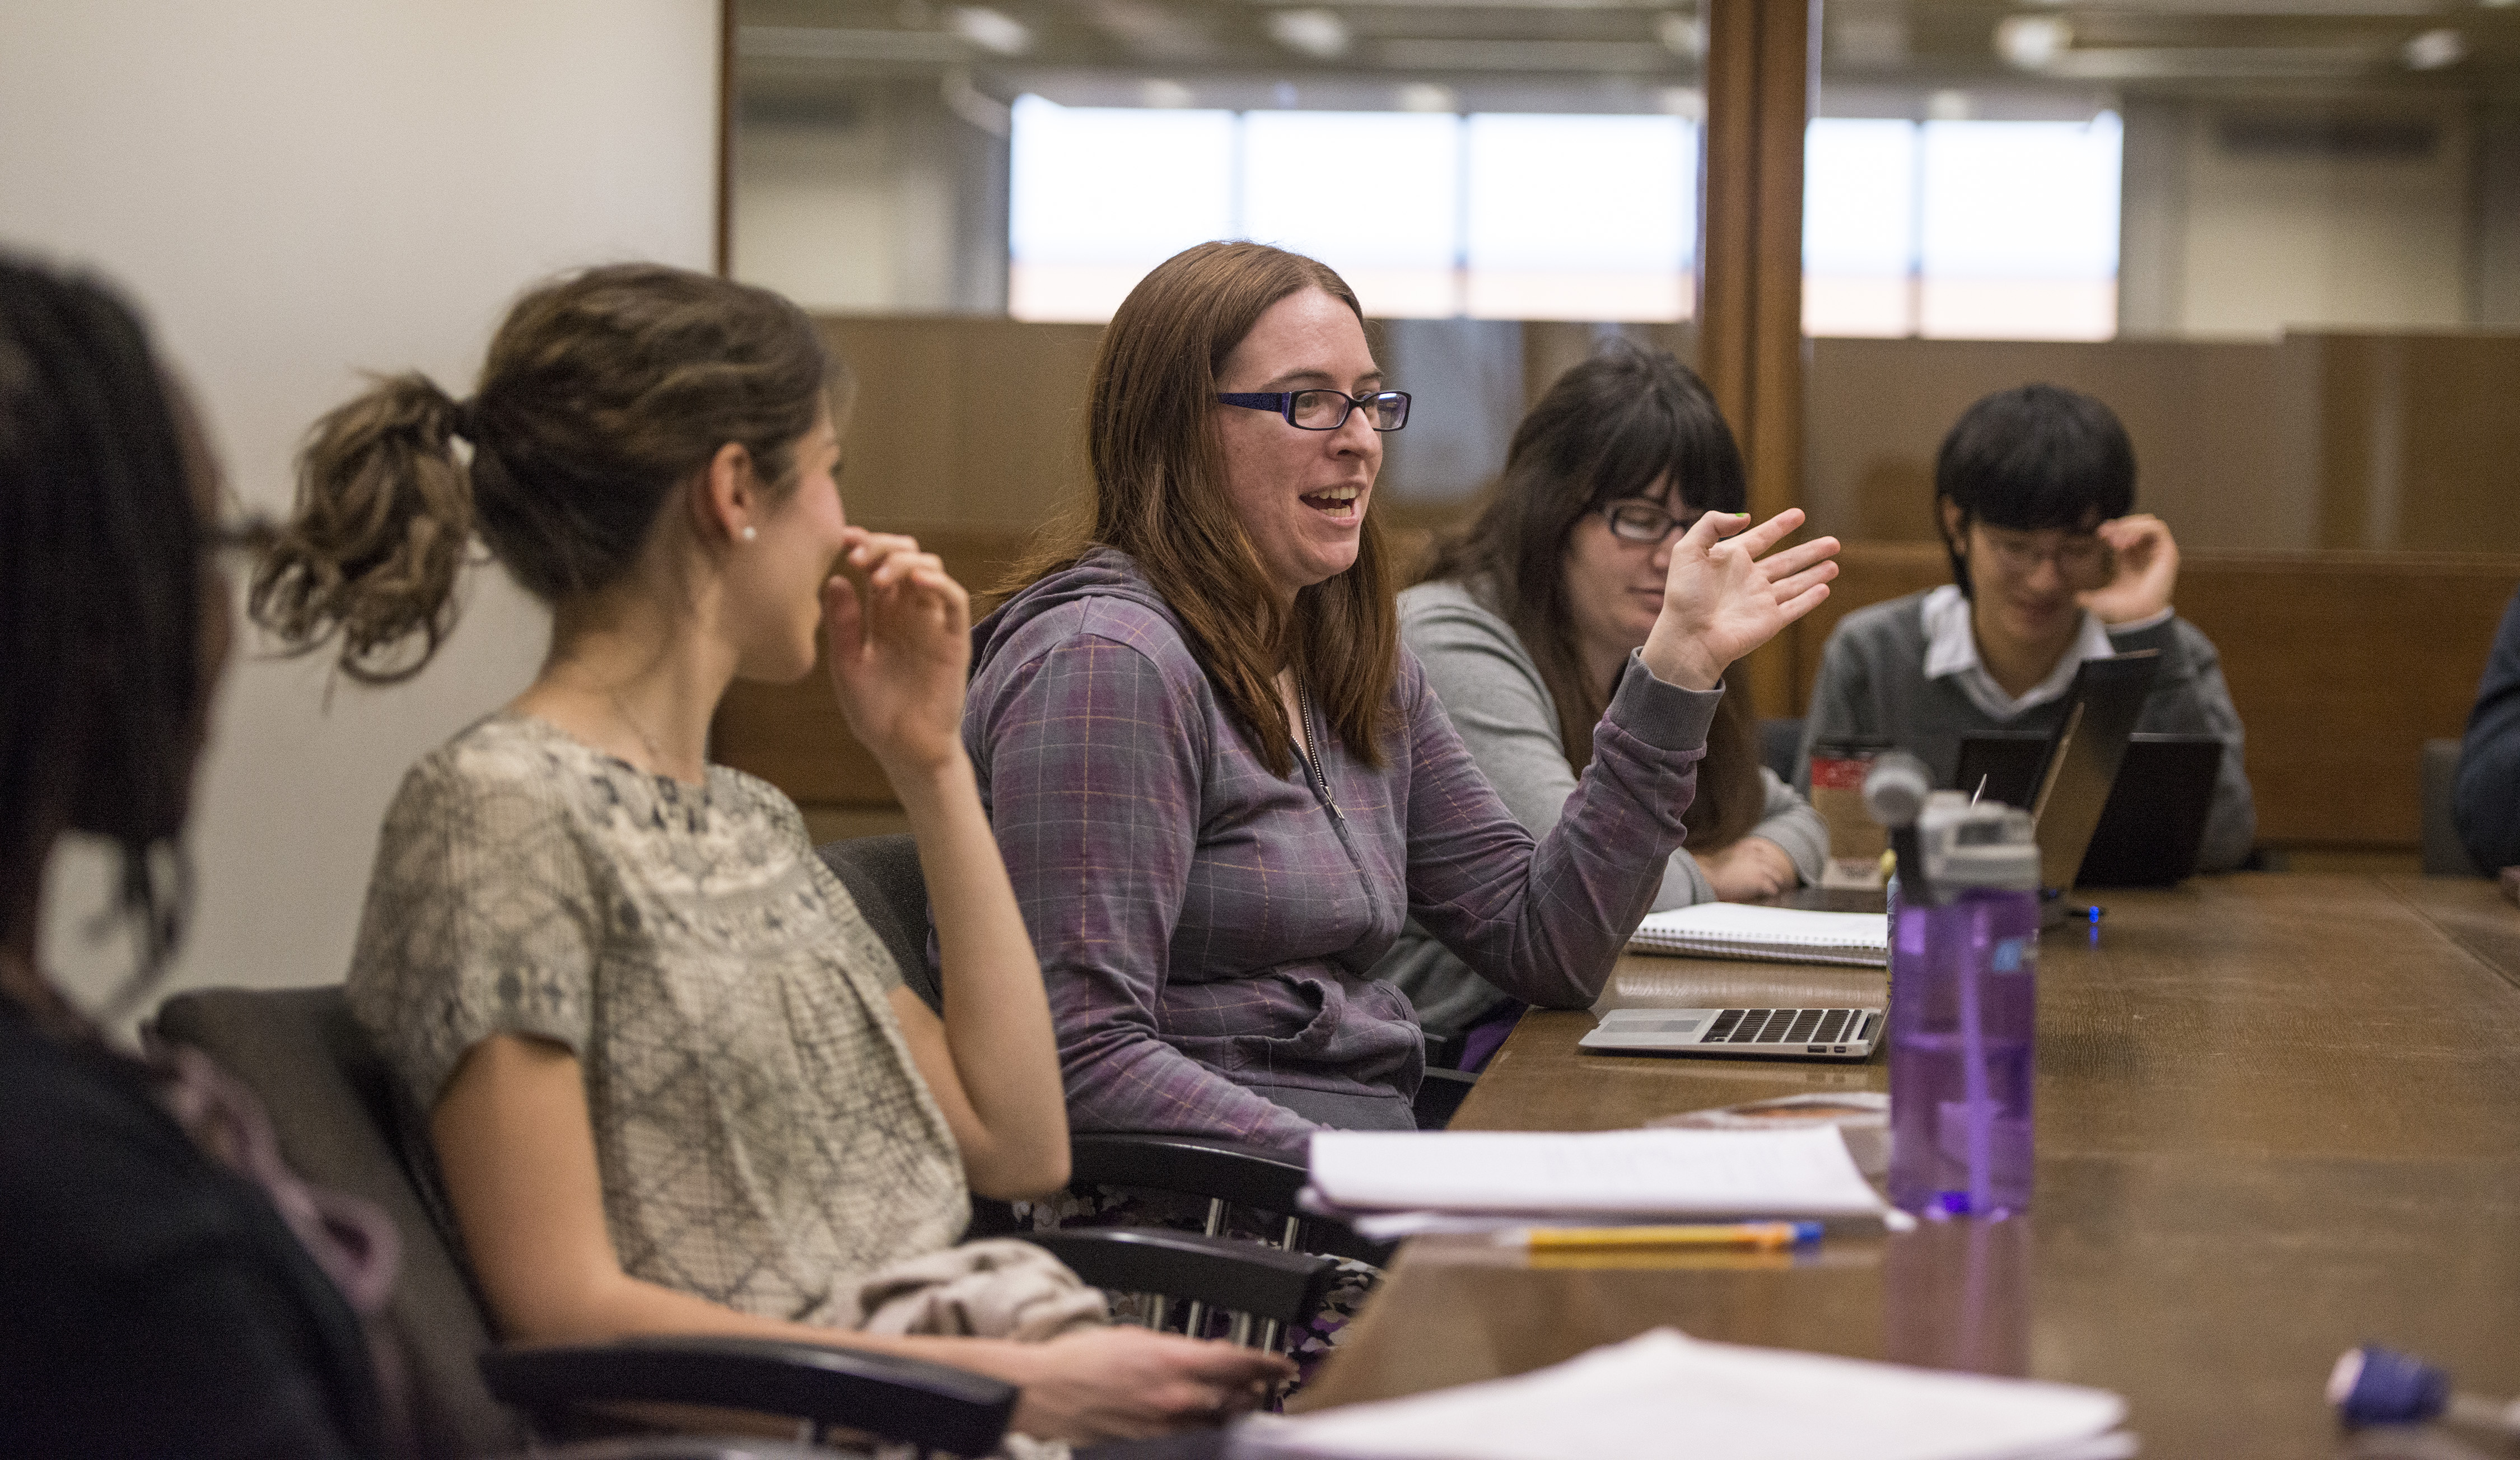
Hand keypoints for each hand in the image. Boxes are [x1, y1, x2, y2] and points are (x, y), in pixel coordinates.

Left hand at [823, 528, 971, 778]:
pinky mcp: (954, 639)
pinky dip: (939, 583)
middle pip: (905, 556)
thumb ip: (844, 625)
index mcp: (881, 614)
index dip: (864, 545)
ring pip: (930, 569)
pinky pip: (954, 600)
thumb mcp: (848, 666)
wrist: (904, 750)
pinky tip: (917, 581)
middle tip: (857, 556)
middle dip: (882, 546)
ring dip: (905, 561)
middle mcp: (908, 612)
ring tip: (880, 575)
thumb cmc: (875, 712)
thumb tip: (835, 580)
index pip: (877, 565)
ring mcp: (933, 623)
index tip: (842, 540)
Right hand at [999, 1327, 1294, 1442]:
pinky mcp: (1151, 1443)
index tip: (1284, 1365)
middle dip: (1254, 1391)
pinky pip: (1193, 1439)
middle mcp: (1175, 1397)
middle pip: (1237, 1398)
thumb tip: (1212, 1355)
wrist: (1045, 1391)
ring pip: (1219, 1423)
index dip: (1269, 1365)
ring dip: (1234, 1413)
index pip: (1239, 1363)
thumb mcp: (1136, 1337)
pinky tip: (1206, 1422)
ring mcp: (1164, 1425)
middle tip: (1263, 1384)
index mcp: (1173, 1360)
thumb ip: (1179, 1348)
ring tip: (1241, 1403)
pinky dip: (1206, 1430)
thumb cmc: (1082, 1360)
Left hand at [1641, 508, 1839, 691]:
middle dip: (1810, 551)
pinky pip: (1795, 607)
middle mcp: (1748, 579)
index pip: (1761, 537)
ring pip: (1795, 583)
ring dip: (1815, 574)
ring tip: (1835, 564)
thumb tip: (1745, 517)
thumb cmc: (1684, 596)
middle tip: (1834, 542)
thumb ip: (1711, 525)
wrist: (1689, 637)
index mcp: (1729, 560)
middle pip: (1786, 561)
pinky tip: (1825, 589)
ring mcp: (1760, 601)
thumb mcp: (1688, 550)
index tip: (1799, 514)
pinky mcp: (1770, 622)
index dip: (1780, 526)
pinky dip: (1810, 599)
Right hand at [1697, 836, 1797, 901]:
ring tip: (1777, 886)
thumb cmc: (1712, 869)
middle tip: (1776, 877)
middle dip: (1773, 870)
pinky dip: (1772, 891)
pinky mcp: (1759, 881)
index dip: (1765, 858)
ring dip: (1776, 881)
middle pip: (1771, 863)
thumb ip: (1733, 853)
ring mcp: (1758, 869)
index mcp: (1746, 849)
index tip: (1767, 863)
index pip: (1762, 850)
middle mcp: (1755, 857)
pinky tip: (1770, 894)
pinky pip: (1771, 887)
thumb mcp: (1724, 854)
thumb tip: (1732, 854)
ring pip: (1775, 875)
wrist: (1710, 877)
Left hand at [2077, 513, 2177, 625]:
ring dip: (2131, 526)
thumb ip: (2087, 597)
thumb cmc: (2121, 610)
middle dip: (2121, 526)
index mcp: (2130, 560)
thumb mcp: (2099, 599)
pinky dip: (2142, 528)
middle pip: (2137, 525)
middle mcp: (2145, 554)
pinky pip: (2158, 529)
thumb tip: (2076, 598)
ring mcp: (2158, 552)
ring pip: (2148, 523)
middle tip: (2107, 537)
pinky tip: (2128, 539)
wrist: (2136, 618)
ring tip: (2118, 541)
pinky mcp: (2168, 553)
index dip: (2113, 528)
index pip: (2125, 533)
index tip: (2100, 533)